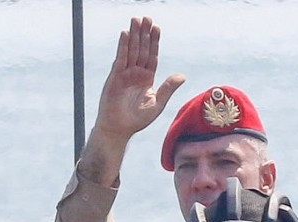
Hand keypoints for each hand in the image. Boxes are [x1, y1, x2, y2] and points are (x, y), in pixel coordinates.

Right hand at [79, 16, 184, 184]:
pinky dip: (123, 46)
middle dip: (144, 34)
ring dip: (134, 35)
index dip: (154, 42)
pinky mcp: (115, 76)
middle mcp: (136, 73)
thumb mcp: (157, 103)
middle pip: (141, 49)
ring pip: (131, 50)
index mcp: (147, 79)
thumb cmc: (137, 119)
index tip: (157, 28)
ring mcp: (125, 73)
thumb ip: (168, 88)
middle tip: (147, 17)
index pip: (152, 56)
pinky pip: (120, 58)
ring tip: (137, 19)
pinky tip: (125, 33)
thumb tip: (182, 76)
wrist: (119, 128)